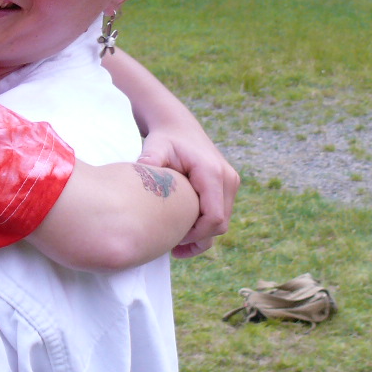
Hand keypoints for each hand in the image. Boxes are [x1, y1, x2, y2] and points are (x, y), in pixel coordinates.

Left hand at [139, 125, 239, 256]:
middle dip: (197, 239)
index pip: (214, 218)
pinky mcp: (227, 187)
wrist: (178, 126)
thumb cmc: (164, 139)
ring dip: (201, 236)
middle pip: (220, 225)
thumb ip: (149, 163)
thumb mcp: (154, 148)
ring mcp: (230, 183)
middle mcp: (228, 179)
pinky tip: (184, 236)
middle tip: (169, 244)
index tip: (171, 237)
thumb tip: (141, 176)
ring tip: (175, 245)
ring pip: (222, 223)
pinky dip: (205, 228)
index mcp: (212, 173)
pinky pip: (221, 216)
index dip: (194, 235)